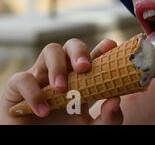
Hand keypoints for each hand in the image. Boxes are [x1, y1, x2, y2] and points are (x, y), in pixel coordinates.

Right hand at [0, 38, 123, 124]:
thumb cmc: (64, 132)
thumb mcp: (91, 128)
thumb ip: (107, 118)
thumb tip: (115, 100)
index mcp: (83, 78)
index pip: (95, 56)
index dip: (103, 48)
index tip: (111, 47)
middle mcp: (64, 72)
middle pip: (72, 45)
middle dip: (79, 51)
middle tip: (84, 67)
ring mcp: (41, 76)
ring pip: (50, 51)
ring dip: (57, 66)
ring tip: (61, 88)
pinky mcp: (17, 88)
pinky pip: (23, 78)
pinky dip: (34, 93)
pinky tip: (43, 110)